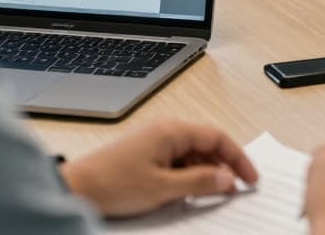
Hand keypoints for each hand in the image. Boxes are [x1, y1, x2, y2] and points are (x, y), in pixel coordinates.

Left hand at [59, 121, 257, 217]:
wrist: (74, 188)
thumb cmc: (113, 184)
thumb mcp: (163, 188)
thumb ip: (200, 182)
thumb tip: (228, 179)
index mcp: (172, 130)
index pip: (218, 137)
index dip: (238, 158)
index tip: (250, 179)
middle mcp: (165, 129)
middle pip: (207, 143)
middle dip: (223, 166)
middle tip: (234, 189)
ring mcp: (154, 140)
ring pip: (192, 153)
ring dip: (205, 172)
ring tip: (211, 194)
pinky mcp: (145, 152)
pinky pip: (177, 159)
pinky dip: (188, 174)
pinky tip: (188, 191)